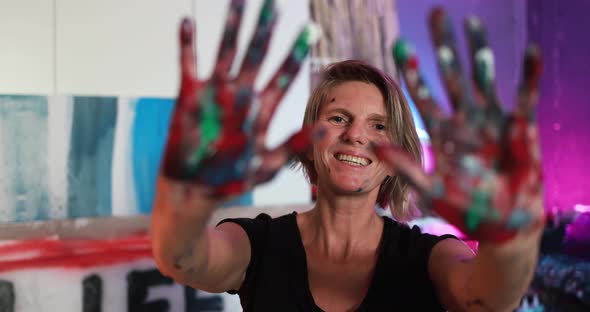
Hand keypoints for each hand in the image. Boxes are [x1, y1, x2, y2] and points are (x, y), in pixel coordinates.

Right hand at [161, 0, 318, 196]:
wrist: (196, 189)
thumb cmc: (233, 179)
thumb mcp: (269, 165)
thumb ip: (295, 145)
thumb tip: (326, 127)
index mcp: (263, 108)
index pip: (283, 74)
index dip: (295, 52)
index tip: (311, 30)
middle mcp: (241, 94)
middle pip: (256, 54)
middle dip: (266, 29)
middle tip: (274, 4)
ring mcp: (215, 93)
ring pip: (226, 51)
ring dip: (233, 27)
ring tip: (240, 1)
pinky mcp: (189, 96)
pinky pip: (188, 65)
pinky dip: (187, 45)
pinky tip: (187, 24)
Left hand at [376, 8, 543, 241]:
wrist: (502, 223)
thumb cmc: (465, 207)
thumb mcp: (430, 187)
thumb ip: (405, 166)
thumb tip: (374, 145)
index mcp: (441, 132)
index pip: (423, 96)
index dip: (414, 73)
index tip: (401, 48)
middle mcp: (464, 119)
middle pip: (451, 76)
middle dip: (443, 46)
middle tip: (436, 14)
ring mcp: (492, 120)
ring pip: (483, 78)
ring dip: (477, 51)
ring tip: (470, 22)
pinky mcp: (520, 127)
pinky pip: (525, 96)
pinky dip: (529, 75)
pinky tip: (530, 51)